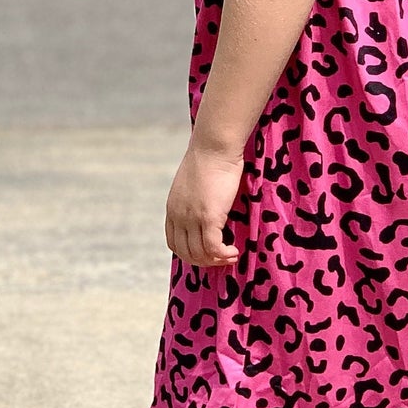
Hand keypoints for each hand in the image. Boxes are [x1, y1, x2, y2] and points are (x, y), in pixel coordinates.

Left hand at [165, 139, 246, 268]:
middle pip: (186, 253)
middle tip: (223, 258)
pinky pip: (214, 248)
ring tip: (231, 255)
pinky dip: (224, 255)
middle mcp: (178, 216)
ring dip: (217, 260)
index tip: (208, 252)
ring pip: (200, 254)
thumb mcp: (194, 183)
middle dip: (205, 261)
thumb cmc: (210, 158)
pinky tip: (234, 251)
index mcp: (172, 208)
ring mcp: (192, 218)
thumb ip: (195, 198)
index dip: (191, 254)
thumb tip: (207, 204)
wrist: (214, 146)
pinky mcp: (209, 217)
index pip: (174, 243)